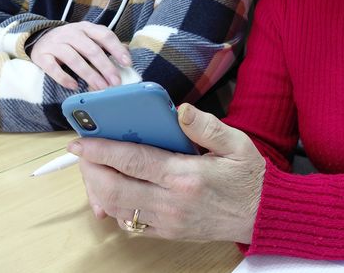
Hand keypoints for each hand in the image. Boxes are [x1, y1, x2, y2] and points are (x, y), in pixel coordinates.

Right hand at [29, 22, 130, 89]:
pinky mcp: (42, 56)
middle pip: (91, 50)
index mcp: (86, 28)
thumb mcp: (88, 38)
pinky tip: (74, 86)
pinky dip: (64, 78)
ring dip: (89, 75)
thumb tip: (126, 56)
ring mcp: (55, 44)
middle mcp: (71, 33)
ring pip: (74, 59)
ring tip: (100, 87)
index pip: (105, 35)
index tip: (127, 63)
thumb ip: (105, 45)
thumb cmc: (70, 42)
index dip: (117, 49)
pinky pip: (53, 68)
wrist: (38, 39)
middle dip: (106, 67)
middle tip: (115, 82)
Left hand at [71, 103, 265, 242]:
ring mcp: (168, 221)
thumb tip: (181, 110)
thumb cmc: (249, 178)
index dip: (101, 150)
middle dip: (90, 170)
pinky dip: (114, 206)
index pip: (133, 161)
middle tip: (83, 154)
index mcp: (186, 176)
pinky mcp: (168, 233)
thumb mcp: (237, 144)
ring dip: (98, 189)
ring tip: (94, 169)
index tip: (80, 141)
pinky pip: (130, 223)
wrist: (262, 216)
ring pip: (116, 209)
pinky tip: (116, 189)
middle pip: (114, 189)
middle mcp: (172, 202)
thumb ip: (206, 126)